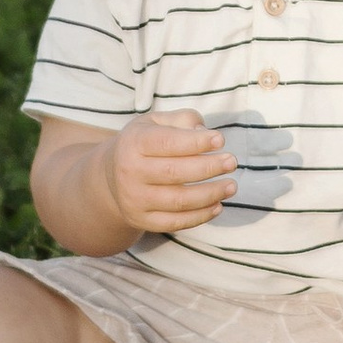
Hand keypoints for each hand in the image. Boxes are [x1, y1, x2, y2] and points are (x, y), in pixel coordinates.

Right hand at [106, 109, 237, 236]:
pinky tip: (217, 205)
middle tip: (232, 162)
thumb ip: (182, 119)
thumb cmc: (143, 143)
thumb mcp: (156, 122)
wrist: (110, 176)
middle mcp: (130, 171)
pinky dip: (200, 216)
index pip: (168, 143)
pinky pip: (176, 222)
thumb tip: (204, 132)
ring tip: (231, 186)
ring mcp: (134, 199)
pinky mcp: (141, 220)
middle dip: (209, 167)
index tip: (221, 140)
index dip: (196, 142)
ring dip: (211, 194)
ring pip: (179, 201)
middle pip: (175, 172)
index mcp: (134, 142)